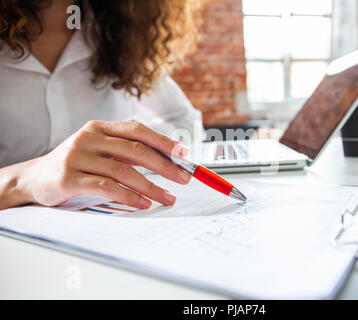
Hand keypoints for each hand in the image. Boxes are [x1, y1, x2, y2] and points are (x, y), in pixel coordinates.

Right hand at [21, 120, 190, 208]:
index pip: (137, 130)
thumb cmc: (76, 165)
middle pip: (135, 150)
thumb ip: (126, 152)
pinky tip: (142, 204)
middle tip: (184, 179)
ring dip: (150, 186)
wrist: (34, 178)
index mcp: (99, 128)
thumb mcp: (99, 150)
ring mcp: (78, 157)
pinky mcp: (68, 178)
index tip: (184, 154)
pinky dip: (128, 196)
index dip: (163, 141)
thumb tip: (166, 161)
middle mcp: (89, 138)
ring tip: (167, 198)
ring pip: (123, 170)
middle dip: (164, 166)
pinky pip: (106, 187)